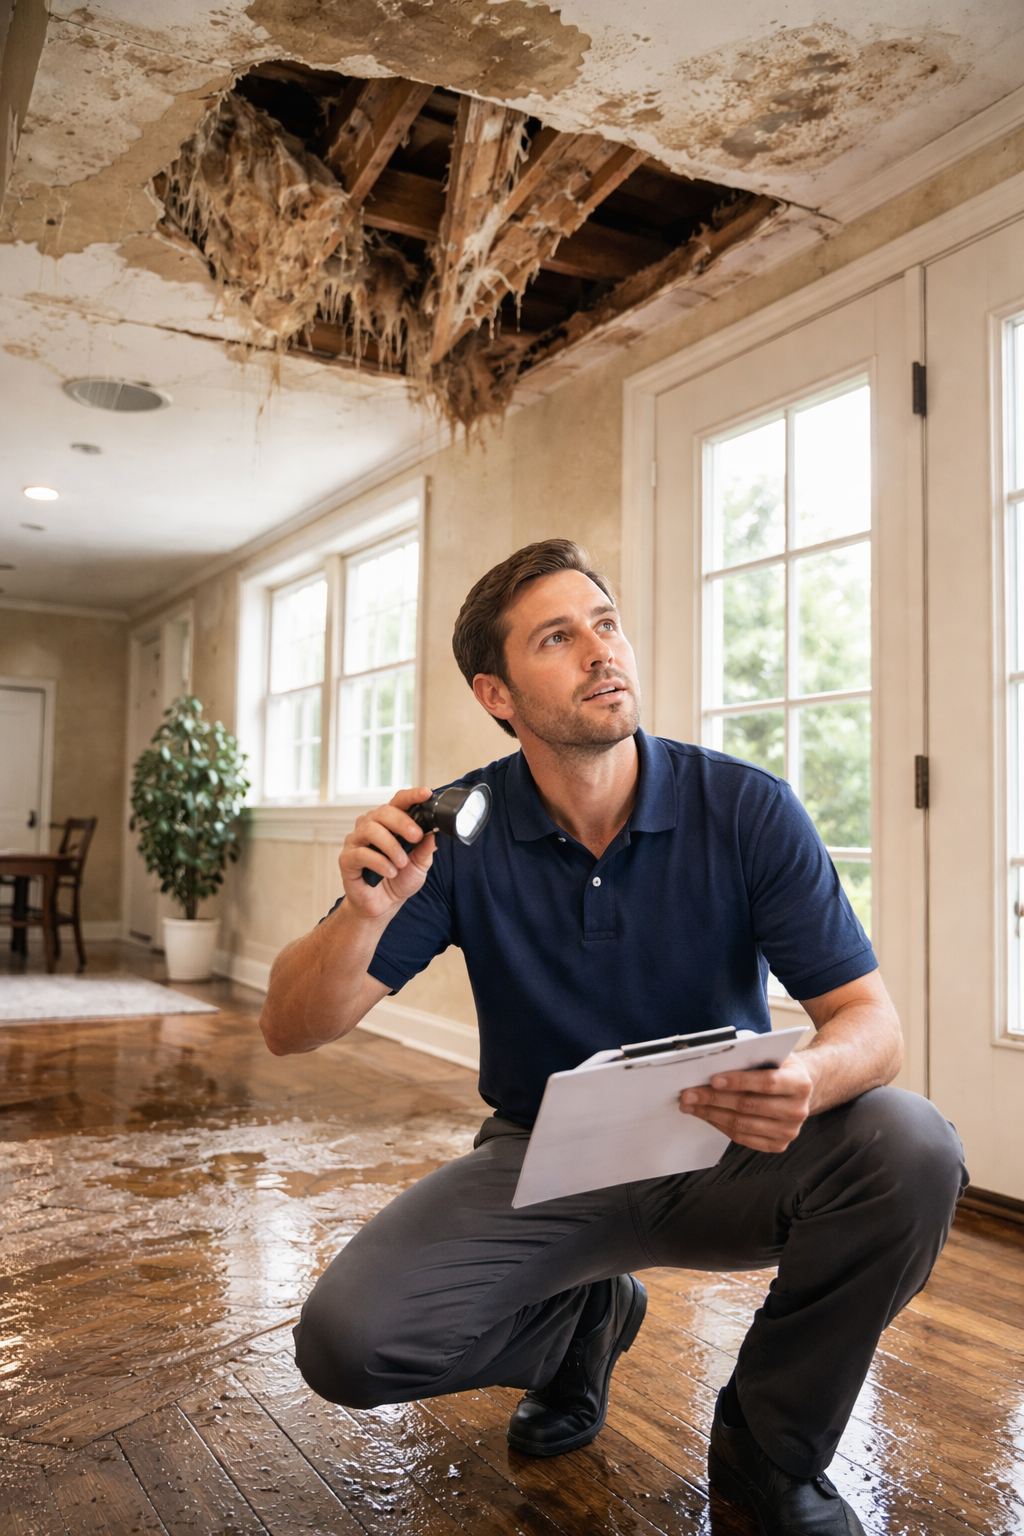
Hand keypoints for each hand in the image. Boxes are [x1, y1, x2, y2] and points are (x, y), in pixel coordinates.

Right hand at [338, 788, 435, 919]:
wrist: (383, 905)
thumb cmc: (399, 880)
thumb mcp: (420, 864)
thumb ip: (426, 848)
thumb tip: (433, 832)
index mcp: (389, 823)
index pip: (399, 802)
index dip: (412, 796)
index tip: (427, 793)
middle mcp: (370, 826)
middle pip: (383, 811)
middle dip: (402, 823)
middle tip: (415, 837)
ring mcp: (356, 841)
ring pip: (371, 830)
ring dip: (391, 846)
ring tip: (401, 862)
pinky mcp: (347, 859)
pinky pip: (361, 853)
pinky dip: (379, 862)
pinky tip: (390, 871)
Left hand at [679, 1054, 813, 1152]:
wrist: (800, 1090)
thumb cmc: (780, 1068)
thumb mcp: (774, 1054)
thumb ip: (752, 1055)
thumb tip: (715, 1059)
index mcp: (799, 1083)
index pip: (767, 1083)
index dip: (739, 1081)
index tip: (713, 1079)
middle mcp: (797, 1110)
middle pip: (749, 1106)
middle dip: (714, 1099)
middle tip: (688, 1094)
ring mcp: (788, 1131)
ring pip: (742, 1125)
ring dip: (711, 1114)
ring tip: (690, 1105)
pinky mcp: (778, 1145)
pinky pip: (742, 1138)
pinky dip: (720, 1126)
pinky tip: (706, 1116)